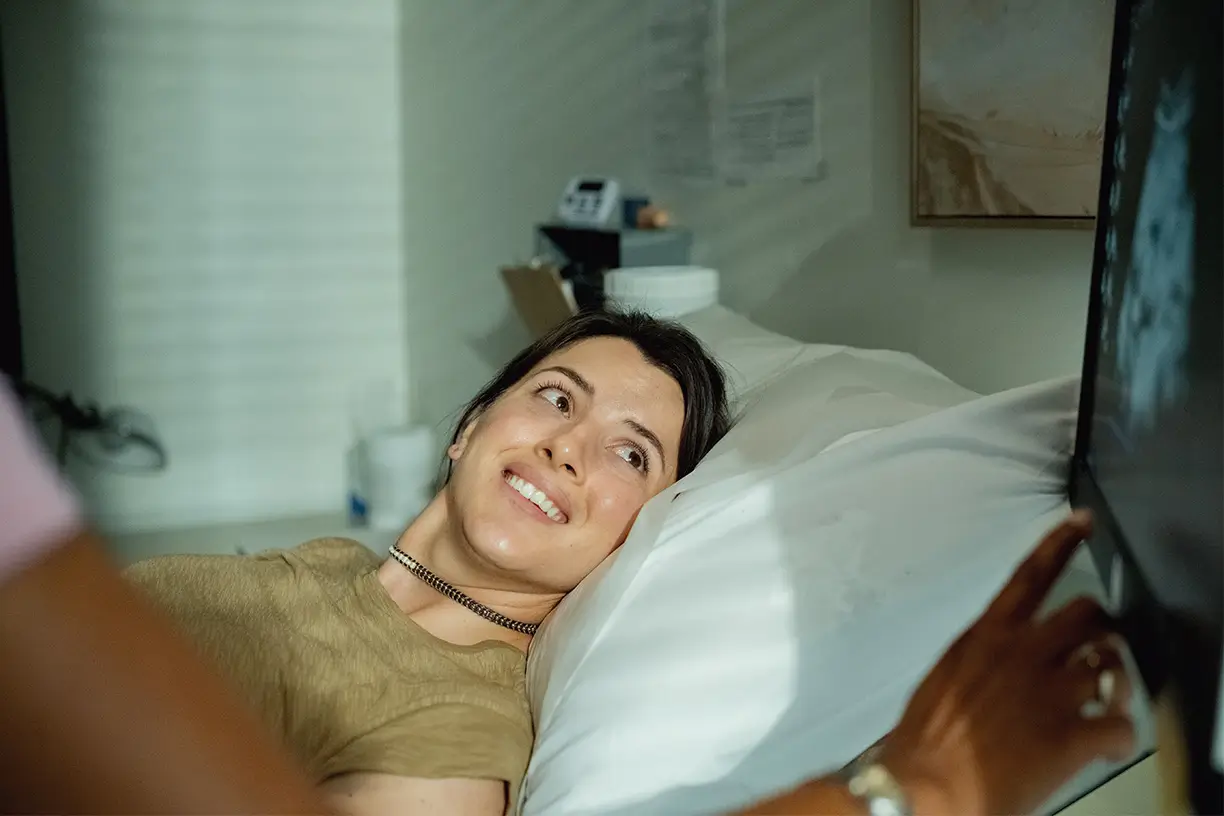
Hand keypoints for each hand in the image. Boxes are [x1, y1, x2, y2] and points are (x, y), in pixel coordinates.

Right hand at [881, 512, 1136, 814]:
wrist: (925, 787)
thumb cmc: (922, 740)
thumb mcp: (943, 679)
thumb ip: (978, 660)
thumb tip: (997, 662)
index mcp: (985, 637)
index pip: (1029, 576)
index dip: (1060, 543)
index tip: (1083, 521)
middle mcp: (1022, 654)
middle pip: (1086, 614)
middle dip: (1099, 629)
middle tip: (1098, 645)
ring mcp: (1050, 692)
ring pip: (1108, 665)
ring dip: (1110, 682)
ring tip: (1102, 698)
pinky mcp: (1070, 736)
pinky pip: (1119, 725)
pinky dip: (1117, 735)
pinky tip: (1104, 744)